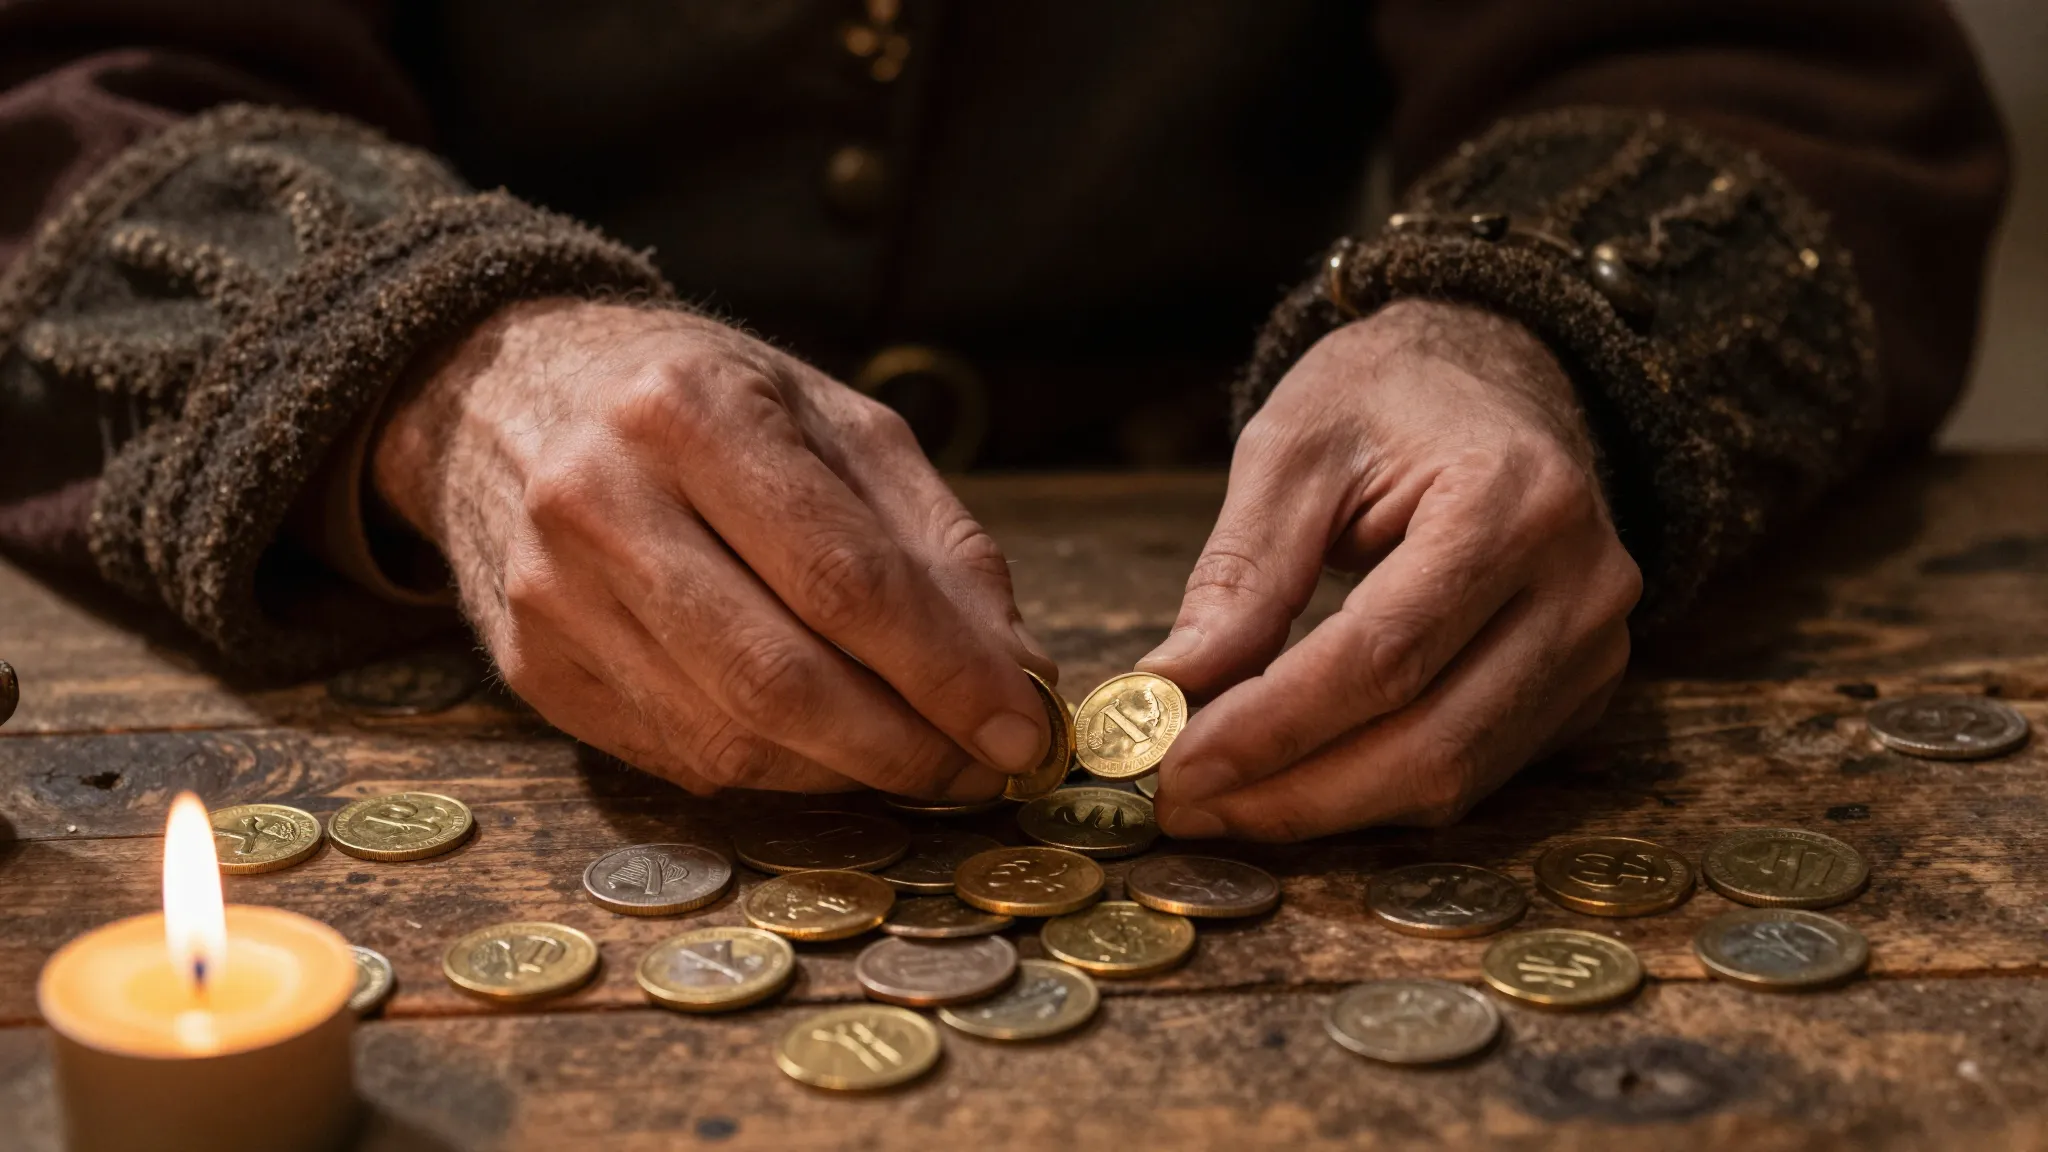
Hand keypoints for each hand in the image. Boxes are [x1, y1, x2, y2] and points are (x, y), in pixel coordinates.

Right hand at [372, 301, 1053, 797]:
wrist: (510, 391)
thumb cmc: (707, 404)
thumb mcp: (836, 423)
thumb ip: (937, 544)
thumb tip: (1019, 678)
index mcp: (695, 412)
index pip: (846, 578)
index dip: (947, 672)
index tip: (1024, 731)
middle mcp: (603, 502)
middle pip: (782, 677)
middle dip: (905, 747)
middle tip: (982, 772)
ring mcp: (552, 595)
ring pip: (730, 738)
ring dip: (848, 772)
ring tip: (920, 760)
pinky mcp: (533, 668)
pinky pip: (679, 757)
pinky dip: (777, 770)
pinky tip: (825, 747)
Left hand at [1137, 301, 1640, 839]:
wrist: (1497, 376)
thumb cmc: (1389, 399)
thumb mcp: (1294, 449)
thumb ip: (1240, 573)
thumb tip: (1169, 688)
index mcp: (1514, 502)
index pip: (1385, 654)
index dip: (1275, 725)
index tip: (1177, 766)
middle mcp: (1581, 585)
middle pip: (1430, 740)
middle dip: (1293, 791)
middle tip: (1183, 804)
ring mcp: (1595, 647)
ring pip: (1455, 778)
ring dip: (1327, 808)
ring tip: (1222, 801)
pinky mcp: (1581, 691)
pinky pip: (1474, 774)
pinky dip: (1374, 791)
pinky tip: (1292, 780)